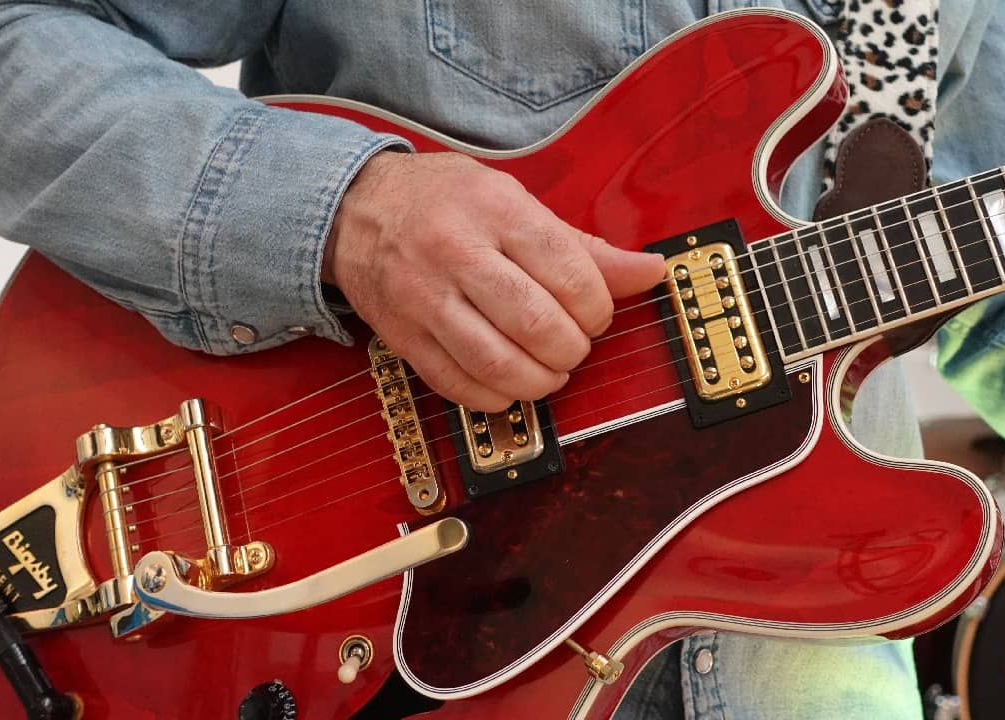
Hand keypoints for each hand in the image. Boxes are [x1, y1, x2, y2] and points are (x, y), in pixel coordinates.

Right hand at [324, 151, 664, 410]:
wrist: (354, 209)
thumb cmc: (444, 201)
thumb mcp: (514, 200)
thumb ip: (583, 246)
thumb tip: (650, 272)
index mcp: (496, 210)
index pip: (570, 274)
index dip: (598, 309)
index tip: (596, 315)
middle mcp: (457, 252)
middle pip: (537, 324)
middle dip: (572, 349)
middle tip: (574, 346)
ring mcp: (425, 298)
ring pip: (498, 363)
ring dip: (540, 381)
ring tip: (549, 371)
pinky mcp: (404, 336)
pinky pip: (458, 385)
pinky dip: (496, 397)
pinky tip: (510, 385)